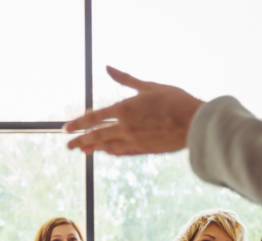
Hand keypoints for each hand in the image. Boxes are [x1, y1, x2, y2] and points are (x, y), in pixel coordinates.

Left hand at [64, 66, 202, 155]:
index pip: (94, 118)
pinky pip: (121, 152)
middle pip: (96, 136)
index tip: (66, 128)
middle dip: (80, 140)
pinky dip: (111, 151)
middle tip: (68, 145)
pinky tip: (106, 151)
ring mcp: (133, 141)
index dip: (78, 123)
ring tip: (82, 150)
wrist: (194, 124)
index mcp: (125, 109)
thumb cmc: (175, 100)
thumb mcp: (149, 86)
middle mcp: (125, 128)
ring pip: (107, 146)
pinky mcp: (143, 150)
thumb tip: (108, 67)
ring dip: (93, 148)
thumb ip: (126, 79)